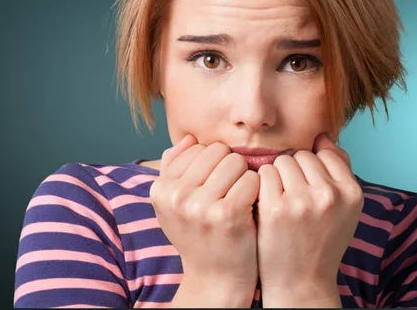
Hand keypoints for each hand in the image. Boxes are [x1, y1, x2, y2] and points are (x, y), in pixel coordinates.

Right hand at [150, 134, 259, 307]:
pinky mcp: (226, 215)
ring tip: (239, 199)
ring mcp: (199, 206)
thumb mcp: (175, 204)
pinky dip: (256, 191)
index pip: (196, 148)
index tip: (212, 186)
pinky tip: (250, 207)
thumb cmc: (199, 234)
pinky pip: (251, 180)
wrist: (216, 278)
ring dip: (244, 177)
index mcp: (160, 189)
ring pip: (236, 162)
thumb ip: (175, 169)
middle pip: (217, 151)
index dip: (212, 163)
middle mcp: (175, 196)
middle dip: (229, 167)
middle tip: (229, 192)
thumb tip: (189, 138)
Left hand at [255, 133, 363, 307]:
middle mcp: (330, 195)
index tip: (306, 189)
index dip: (310, 169)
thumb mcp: (343, 208)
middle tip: (291, 199)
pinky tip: (265, 204)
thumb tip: (323, 136)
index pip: (324, 153)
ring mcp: (302, 202)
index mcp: (352, 193)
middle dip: (292, 171)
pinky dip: (260, 185)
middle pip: (300, 155)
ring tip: (279, 201)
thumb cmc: (319, 240)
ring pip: (281, 161)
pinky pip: (263, 174)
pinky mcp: (275, 209)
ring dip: (275, 176)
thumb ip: (339, 170)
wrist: (301, 282)